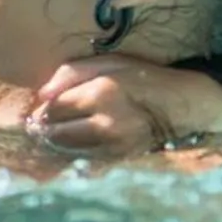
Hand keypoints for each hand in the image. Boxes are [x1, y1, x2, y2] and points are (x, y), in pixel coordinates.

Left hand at [30, 56, 221, 155]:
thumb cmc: (142, 78)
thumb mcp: (107, 62)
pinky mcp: (119, 159)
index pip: (53, 109)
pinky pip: (84, 159)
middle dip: (43, 128)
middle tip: (39, 123)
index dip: (41, 109)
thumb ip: (69, 74)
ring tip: (55, 132)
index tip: (38, 108)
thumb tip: (40, 95)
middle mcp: (105, 124)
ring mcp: (113, 145)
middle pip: (55, 134)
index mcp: (101, 94)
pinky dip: (73, 152)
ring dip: (55, 142)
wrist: (183, 106)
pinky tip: (74, 143)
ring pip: (67, 150)